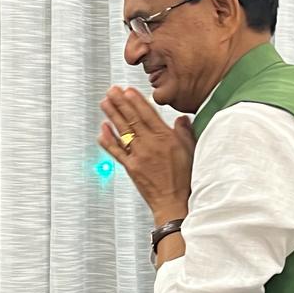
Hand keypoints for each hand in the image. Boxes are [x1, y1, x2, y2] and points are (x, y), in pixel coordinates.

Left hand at [98, 86, 194, 223]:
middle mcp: (150, 144)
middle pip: (132, 118)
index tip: (128, 90)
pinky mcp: (131, 167)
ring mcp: (139, 155)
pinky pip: (116, 150)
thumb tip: (181, 119)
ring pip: (123, 131)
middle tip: (112, 91)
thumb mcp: (191, 150)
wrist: (174, 202)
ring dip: (112, 115)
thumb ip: (184, 132)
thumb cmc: (185, 179)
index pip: (147, 113)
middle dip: (120, 102)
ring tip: (105, 103)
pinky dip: (108, 139)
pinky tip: (102, 129)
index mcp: (165, 137)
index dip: (136, 100)